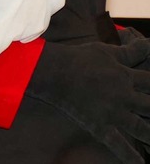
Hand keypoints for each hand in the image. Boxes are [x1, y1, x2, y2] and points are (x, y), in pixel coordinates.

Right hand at [26, 38, 149, 161]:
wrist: (56, 72)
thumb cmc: (80, 58)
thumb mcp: (106, 51)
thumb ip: (129, 51)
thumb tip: (148, 44)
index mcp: (125, 76)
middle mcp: (124, 96)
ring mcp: (113, 113)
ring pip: (141, 128)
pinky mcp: (100, 125)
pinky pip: (118, 144)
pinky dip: (129, 156)